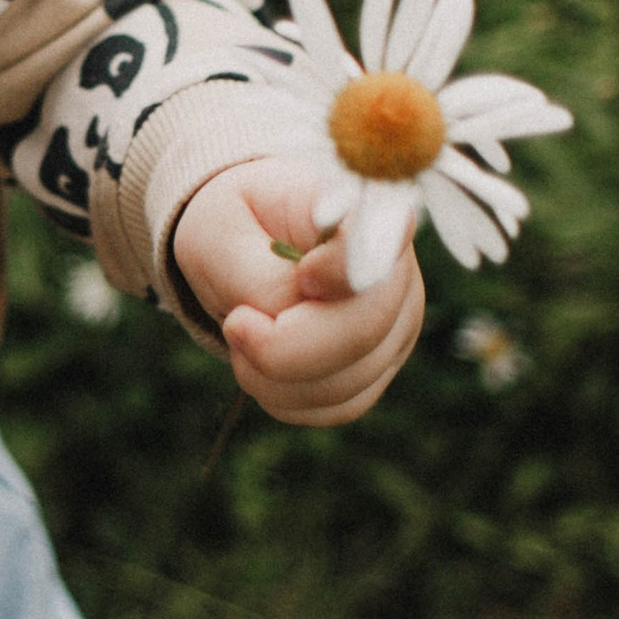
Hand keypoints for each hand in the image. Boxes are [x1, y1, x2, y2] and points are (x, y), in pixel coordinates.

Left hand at [171, 152, 425, 427]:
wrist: (248, 237)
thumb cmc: (236, 224)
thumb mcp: (221, 232)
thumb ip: (259, 276)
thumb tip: (294, 312)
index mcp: (365, 211)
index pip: (379, 252)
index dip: (338, 275)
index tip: (300, 275)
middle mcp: (397, 271)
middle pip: (361, 335)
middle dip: (279, 348)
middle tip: (236, 321)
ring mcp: (397, 323)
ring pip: (346, 384)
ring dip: (274, 377)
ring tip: (246, 332)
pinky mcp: (381, 364)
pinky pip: (339, 406)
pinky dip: (287, 396)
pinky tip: (264, 362)